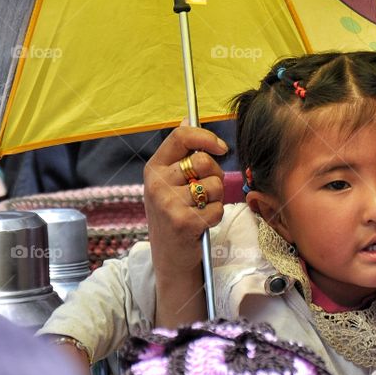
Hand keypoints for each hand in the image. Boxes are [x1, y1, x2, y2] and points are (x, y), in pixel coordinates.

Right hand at [143, 122, 227, 278]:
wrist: (169, 257)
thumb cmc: (173, 214)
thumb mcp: (168, 182)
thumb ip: (179, 153)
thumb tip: (186, 117)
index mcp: (154, 168)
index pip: (180, 136)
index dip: (206, 137)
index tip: (221, 147)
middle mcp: (157, 184)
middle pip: (203, 161)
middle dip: (216, 175)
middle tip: (207, 191)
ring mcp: (168, 203)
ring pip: (214, 186)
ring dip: (217, 198)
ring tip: (201, 209)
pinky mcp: (183, 222)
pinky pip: (217, 208)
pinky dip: (216, 216)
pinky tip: (202, 223)